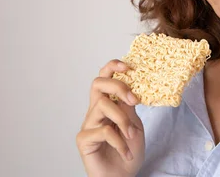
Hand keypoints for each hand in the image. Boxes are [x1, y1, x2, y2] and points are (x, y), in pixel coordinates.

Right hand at [76, 60, 145, 176]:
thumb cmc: (128, 152)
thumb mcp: (135, 124)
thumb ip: (129, 106)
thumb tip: (131, 88)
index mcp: (108, 104)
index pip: (105, 78)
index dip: (113, 67)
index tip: (130, 67)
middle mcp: (95, 111)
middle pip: (98, 83)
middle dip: (118, 86)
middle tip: (134, 100)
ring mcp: (88, 124)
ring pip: (103, 105)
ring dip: (123, 120)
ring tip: (132, 135)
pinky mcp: (83, 140)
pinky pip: (104, 131)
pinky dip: (120, 141)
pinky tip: (126, 153)